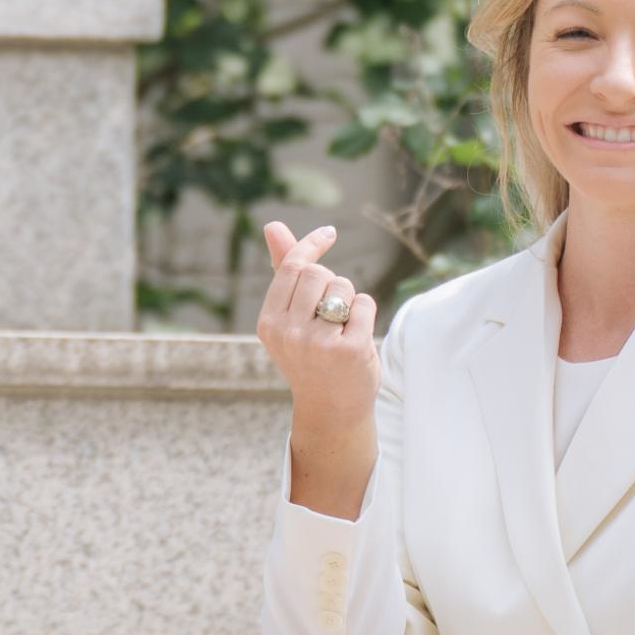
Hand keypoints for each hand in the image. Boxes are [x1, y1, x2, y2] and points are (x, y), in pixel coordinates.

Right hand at [256, 221, 379, 435]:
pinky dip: (365, 313)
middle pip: (318, 273)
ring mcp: (318, 343)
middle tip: (331, 312)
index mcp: (269, 323)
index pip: (291, 267)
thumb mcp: (290, 316)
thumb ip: (283, 270)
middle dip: (331, 283)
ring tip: (341, 328)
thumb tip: (272, 225)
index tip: (329, 233)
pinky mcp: (350, 350)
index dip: (312, 245)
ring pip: (342, 287)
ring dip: (349, 300)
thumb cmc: (311, 356)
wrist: (331, 409)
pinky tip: (356, 337)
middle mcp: (288, 333)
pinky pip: (364, 303)